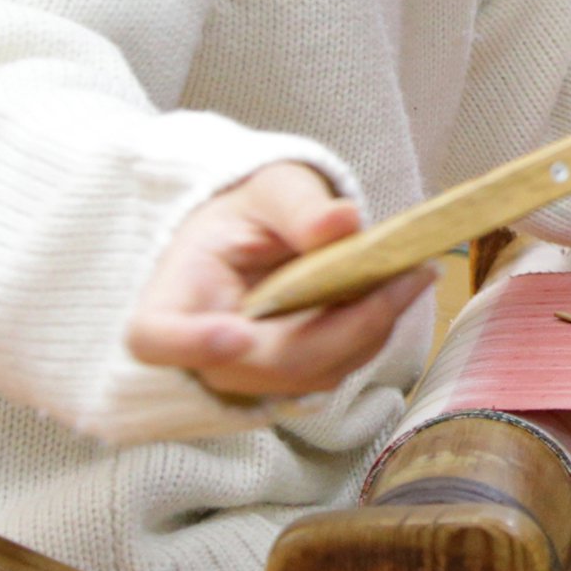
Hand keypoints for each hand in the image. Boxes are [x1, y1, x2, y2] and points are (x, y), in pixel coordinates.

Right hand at [127, 162, 434, 399]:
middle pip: (272, 363)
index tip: (234, 335)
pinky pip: (337, 366)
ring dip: (372, 326)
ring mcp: (250, 377)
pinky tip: (398, 289)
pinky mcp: (293, 381)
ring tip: (413, 271)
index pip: (157, 338)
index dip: (191, 345)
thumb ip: (298, 206)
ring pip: (315, 372)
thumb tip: (342, 223)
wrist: (257, 238)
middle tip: (408, 274)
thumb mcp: (270, 189)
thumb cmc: (250, 212)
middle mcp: (205, 355)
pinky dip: (374, 330)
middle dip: (348, 323)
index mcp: (173, 299)